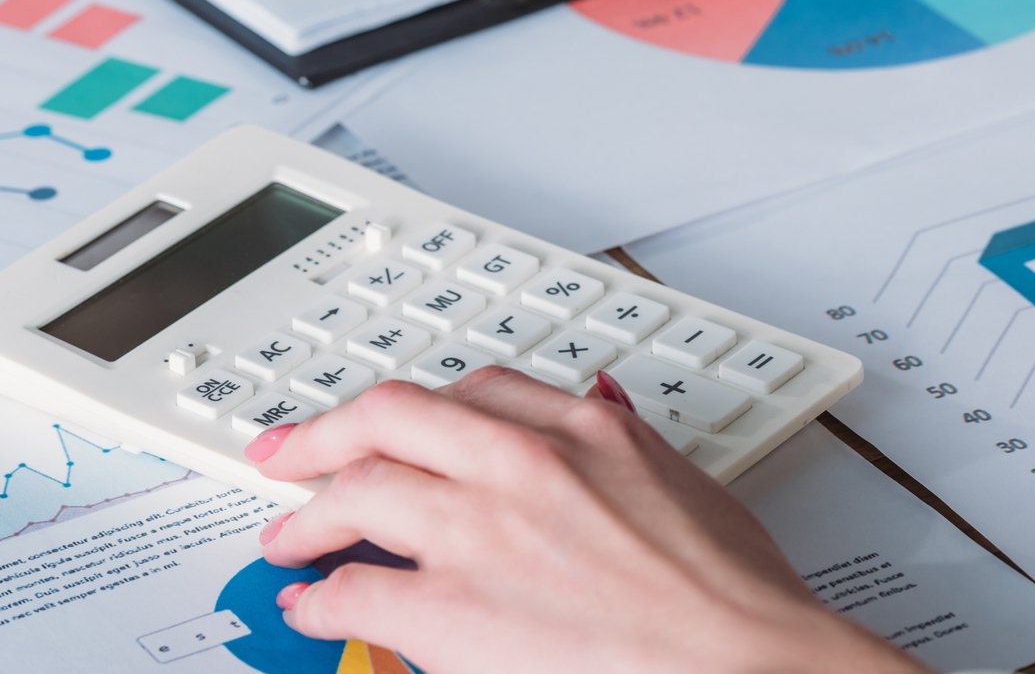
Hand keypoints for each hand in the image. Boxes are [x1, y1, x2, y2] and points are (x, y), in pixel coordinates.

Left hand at [244, 371, 926, 673]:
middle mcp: (524, 463)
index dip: (418, 407)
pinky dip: (318, 600)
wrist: (748, 663)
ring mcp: (483, 532)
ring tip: (287, 537)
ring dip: (306, 517)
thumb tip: (604, 401)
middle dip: (325, 434)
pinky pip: (352, 593)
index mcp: (586, 429)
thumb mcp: (687, 481)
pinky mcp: (451, 612)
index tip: (393, 420)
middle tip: (288, 451)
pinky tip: (311, 608)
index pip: (477, 389)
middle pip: (391, 418)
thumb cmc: (735, 596)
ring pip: (356, 493)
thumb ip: (628, 436)